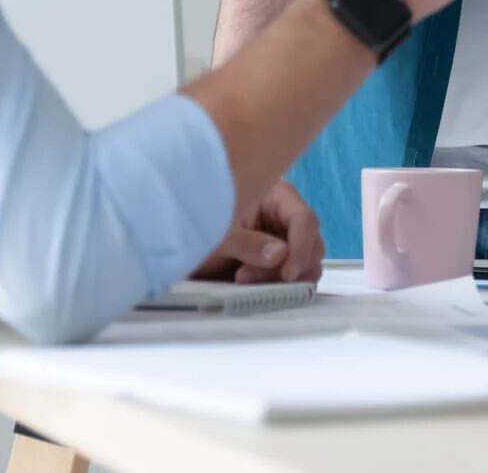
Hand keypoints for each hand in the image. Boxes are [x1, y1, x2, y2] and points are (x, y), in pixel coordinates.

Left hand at [192, 180, 324, 284]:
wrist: (175, 249)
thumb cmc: (193, 226)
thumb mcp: (217, 233)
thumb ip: (248, 243)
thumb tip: (281, 254)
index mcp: (277, 198)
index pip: (305, 220)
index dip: (301, 247)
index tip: (287, 273)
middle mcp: (285, 220)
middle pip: (312, 246)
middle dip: (287, 268)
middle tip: (247, 277)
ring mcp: (283, 244)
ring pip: (306, 267)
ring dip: (279, 281)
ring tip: (241, 280)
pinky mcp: (276, 267)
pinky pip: (291, 282)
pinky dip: (275, 289)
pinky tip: (248, 287)